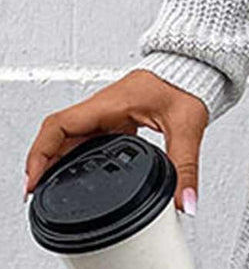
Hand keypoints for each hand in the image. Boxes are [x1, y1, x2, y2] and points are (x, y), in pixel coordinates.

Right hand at [23, 70, 208, 214]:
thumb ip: (185, 167)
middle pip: (59, 135)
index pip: (60, 125)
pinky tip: (79, 172)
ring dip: (57, 159)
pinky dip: (77, 155)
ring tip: (50, 187)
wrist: (195, 66)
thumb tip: (184, 202)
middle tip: (38, 192)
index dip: (40, 154)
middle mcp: (104, 107)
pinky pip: (87, 137)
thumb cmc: (188, 82)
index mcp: (111, 104)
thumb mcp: (187, 126)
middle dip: (44, 163)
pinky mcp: (117, 118)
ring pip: (71, 137)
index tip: (33, 181)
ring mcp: (109, 112)